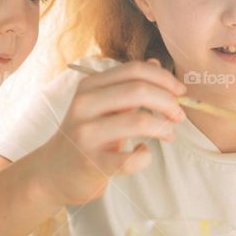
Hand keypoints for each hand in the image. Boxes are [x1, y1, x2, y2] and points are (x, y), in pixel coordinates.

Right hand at [36, 59, 185, 204]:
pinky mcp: (92, 162)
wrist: (54, 172)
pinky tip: (142, 153)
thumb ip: (128, 85)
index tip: (181, 92)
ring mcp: (86, 134)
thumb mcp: (102, 105)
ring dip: (164, 128)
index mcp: (90, 86)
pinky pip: (132, 159)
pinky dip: (146, 156)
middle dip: (169, 102)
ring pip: (139, 122)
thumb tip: (157, 64)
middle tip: (179, 116)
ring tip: (169, 134)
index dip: (164, 79)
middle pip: (139, 91)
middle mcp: (84, 105)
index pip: (134, 70)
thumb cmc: (86, 135)